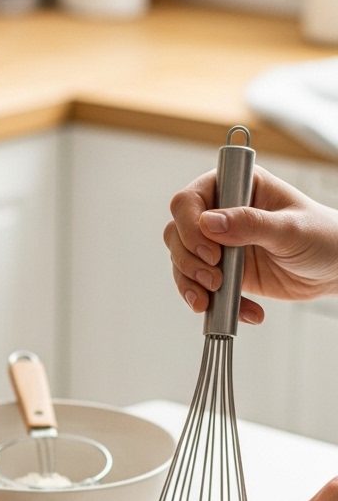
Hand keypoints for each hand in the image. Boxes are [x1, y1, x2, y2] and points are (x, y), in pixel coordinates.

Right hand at [164, 166, 337, 323]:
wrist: (335, 269)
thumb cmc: (322, 236)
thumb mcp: (290, 228)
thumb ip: (250, 224)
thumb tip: (208, 222)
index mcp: (237, 188)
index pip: (190, 200)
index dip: (190, 227)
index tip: (211, 252)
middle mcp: (222, 214)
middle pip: (177, 232)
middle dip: (188, 260)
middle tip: (214, 279)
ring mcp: (220, 245)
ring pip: (182, 262)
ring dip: (191, 285)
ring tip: (213, 300)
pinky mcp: (224, 273)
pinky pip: (202, 289)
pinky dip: (214, 305)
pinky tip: (244, 312)